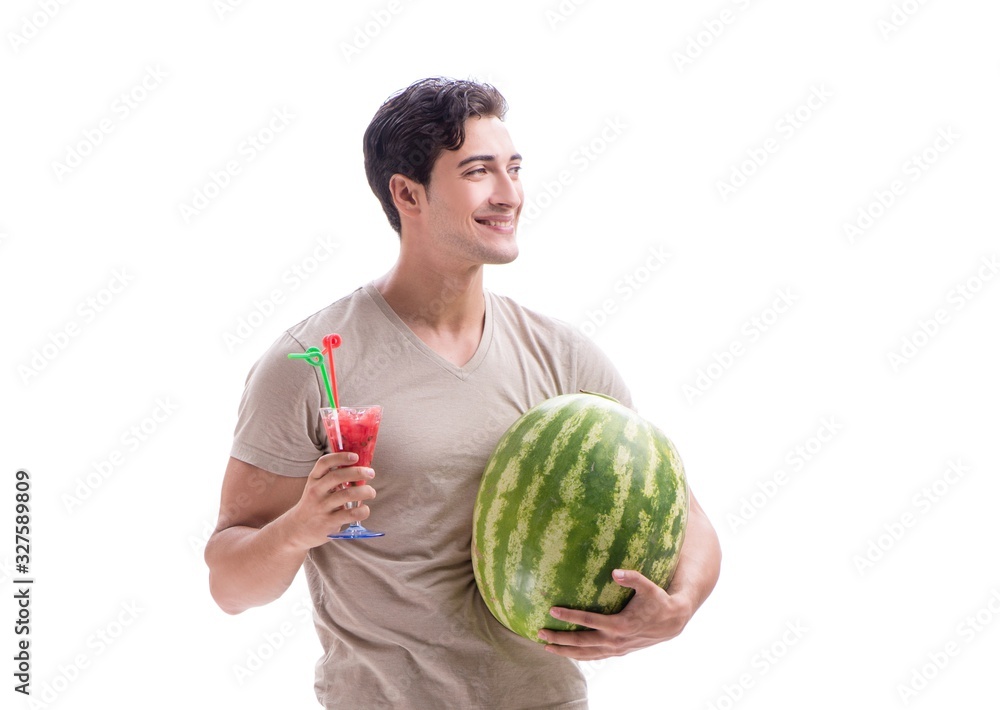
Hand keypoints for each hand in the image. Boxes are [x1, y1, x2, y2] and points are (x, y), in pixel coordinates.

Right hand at [283, 452, 376, 548]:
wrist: (297, 529)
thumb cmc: (314, 504)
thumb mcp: (317, 487)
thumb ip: (332, 478)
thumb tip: (360, 467)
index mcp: (314, 479)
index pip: (324, 463)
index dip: (340, 457)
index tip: (355, 456)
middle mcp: (316, 491)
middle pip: (338, 476)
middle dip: (358, 472)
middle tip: (371, 473)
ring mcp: (322, 507)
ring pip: (348, 494)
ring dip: (365, 491)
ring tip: (371, 492)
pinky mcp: (329, 522)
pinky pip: (351, 514)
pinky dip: (363, 510)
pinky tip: (364, 509)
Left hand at [537, 569, 694, 660]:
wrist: (672, 622)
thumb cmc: (658, 600)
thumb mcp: (648, 587)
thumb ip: (632, 578)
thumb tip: (615, 571)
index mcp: (620, 624)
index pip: (588, 621)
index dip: (569, 616)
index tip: (552, 611)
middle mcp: (615, 640)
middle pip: (582, 642)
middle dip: (560, 638)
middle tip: (540, 632)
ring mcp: (616, 649)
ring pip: (586, 654)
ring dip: (565, 652)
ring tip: (546, 647)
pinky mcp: (618, 652)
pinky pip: (594, 657)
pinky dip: (579, 656)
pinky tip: (567, 653)